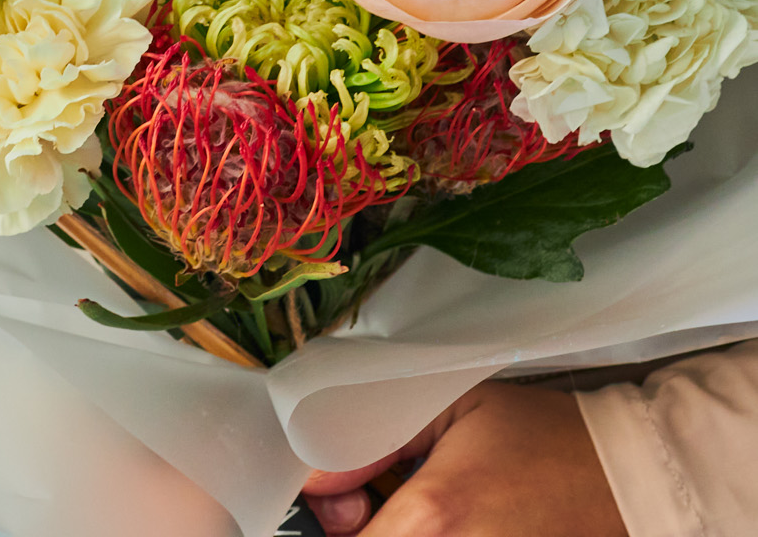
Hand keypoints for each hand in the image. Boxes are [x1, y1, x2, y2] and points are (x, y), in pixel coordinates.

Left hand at [301, 383, 626, 534]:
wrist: (619, 474)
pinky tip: (456, 524)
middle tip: (382, 505)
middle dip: (364, 533)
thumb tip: (311, 480)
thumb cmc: (536, 434)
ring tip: (428, 514)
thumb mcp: (446, 407)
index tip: (348, 501)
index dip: (334, 523)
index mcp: (433, 517)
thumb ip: (368, 438)